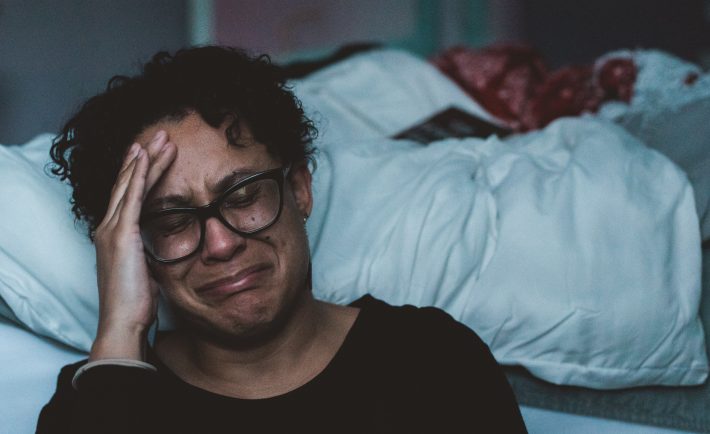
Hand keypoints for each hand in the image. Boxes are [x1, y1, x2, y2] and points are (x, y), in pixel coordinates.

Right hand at [90, 131, 175, 360]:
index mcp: (114, 236)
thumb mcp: (145, 271)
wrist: (123, 323)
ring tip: (162, 138)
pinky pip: (132, 197)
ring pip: (130, 184)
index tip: (152, 154)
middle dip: (144, 158)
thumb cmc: (135, 303)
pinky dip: (139, 174)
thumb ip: (148, 253)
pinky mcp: (121, 235)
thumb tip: (160, 246)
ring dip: (146, 159)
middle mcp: (108, 228)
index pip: (127, 196)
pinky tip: (147, 157)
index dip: (139, 173)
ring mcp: (112, 230)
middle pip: (127, 183)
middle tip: (160, 136)